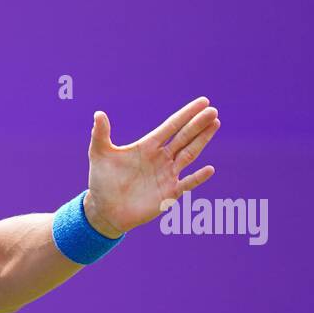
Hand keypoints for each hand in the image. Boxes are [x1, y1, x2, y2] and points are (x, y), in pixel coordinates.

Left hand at [83, 96, 220, 236]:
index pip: (171, 126)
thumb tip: (98, 114)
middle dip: (198, 124)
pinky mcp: (168, 194)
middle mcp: (161, 158)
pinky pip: (186, 184)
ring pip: (189, 155)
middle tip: (213, 111)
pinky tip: (209, 169)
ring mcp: (167, 175)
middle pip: (184, 137)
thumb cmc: (102, 181)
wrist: (104, 210)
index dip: (186, 114)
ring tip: (215, 125)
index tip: (204, 102)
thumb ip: (100, 135)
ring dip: (202, 141)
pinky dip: (197, 178)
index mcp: (148, 146)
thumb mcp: (99, 156)